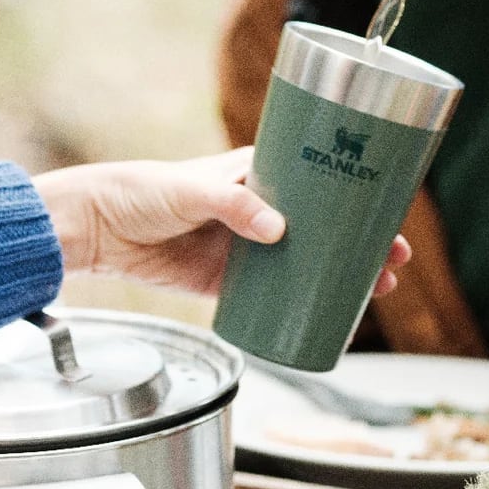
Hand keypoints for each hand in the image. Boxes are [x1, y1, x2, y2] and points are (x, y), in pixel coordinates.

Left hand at [33, 148, 411, 298]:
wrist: (95, 229)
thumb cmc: (140, 190)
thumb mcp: (192, 190)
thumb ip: (234, 205)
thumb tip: (278, 229)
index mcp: (258, 174)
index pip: (322, 184)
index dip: (359, 199)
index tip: (388, 216)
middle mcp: (260, 209)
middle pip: (326, 227)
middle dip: (364, 245)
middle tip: (394, 263)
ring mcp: (247, 247)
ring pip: (307, 263)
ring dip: (341, 277)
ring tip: (376, 292)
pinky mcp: (226, 281)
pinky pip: (274, 295)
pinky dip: (302, 304)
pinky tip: (328, 314)